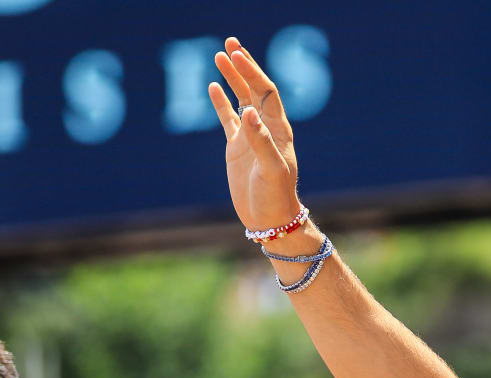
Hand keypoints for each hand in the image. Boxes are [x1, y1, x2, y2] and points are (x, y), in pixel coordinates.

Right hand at [208, 37, 301, 231]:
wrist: (270, 220)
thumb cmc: (276, 197)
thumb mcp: (270, 170)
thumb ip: (260, 141)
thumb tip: (248, 111)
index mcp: (278, 130)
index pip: (266, 92)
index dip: (253, 73)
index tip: (237, 56)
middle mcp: (265, 128)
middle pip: (255, 89)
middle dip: (243, 66)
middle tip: (229, 43)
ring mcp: (250, 136)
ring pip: (241, 100)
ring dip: (232, 78)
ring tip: (218, 57)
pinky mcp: (237, 148)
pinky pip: (228, 118)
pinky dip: (221, 102)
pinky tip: (213, 86)